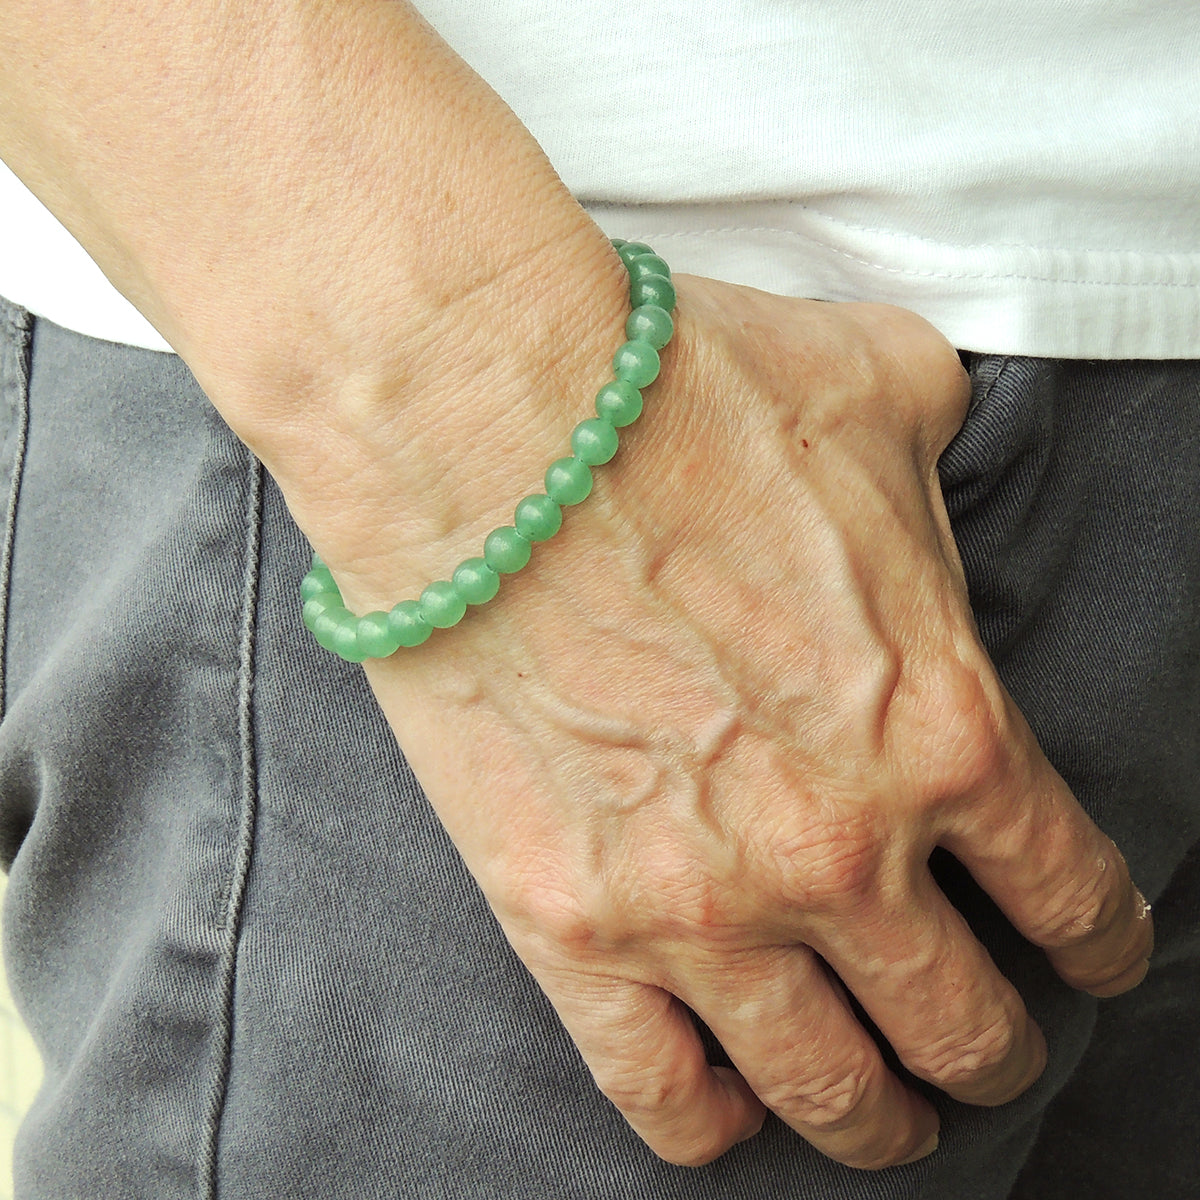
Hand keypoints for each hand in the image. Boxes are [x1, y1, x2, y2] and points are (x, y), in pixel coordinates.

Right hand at [331, 276, 1151, 1169]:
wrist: (486, 419)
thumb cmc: (676, 392)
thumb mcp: (876, 385)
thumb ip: (940, 444)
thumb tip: (932, 438)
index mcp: (937, 724)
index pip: (1068, 891)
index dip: (1095, 939)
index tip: (1080, 953)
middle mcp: (837, 845)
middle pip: (961, 1023)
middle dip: (992, 1049)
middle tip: (982, 1046)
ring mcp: (698, 903)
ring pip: (828, 1089)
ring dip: (874, 1119)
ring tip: (880, 1115)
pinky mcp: (567, 921)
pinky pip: (658, 1093)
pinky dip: (711, 1123)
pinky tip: (726, 1105)